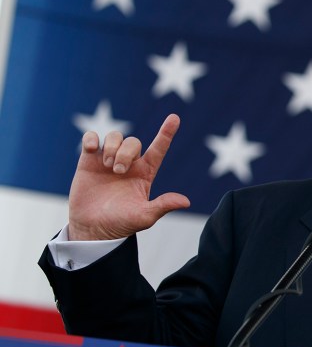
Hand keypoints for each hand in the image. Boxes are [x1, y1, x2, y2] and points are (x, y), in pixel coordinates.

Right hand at [67, 114, 190, 240]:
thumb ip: (163, 206)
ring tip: (107, 166)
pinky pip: (92, 137)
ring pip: (115, 136)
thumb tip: (186, 202)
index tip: (174, 118)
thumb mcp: (144, 217)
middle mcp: (129, 164)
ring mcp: (108, 160)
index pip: (159, 149)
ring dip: (112, 147)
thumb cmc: (121, 223)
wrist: (93, 228)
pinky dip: (92, 138)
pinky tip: (92, 149)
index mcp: (145, 173)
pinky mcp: (89, 161)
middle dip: (125, 152)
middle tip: (118, 171)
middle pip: (133, 142)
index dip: (166, 133)